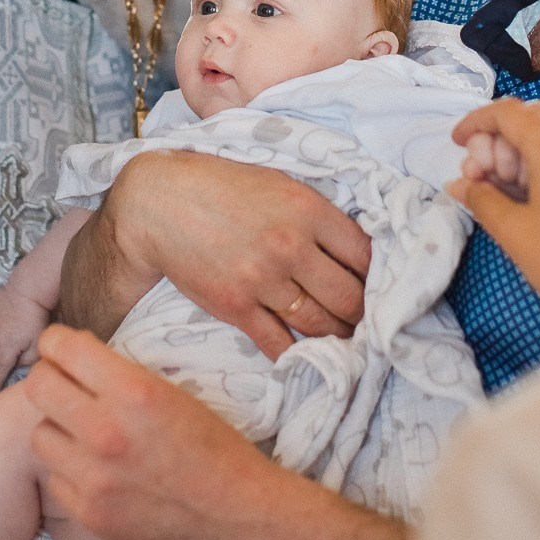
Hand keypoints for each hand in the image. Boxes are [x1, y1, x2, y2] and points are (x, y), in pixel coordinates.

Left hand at [24, 325, 408, 539]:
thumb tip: (75, 357)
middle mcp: (107, 432)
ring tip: (81, 428)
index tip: (60, 346)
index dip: (56, 341)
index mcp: (133, 392)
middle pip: (38, 386)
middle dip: (49, 377)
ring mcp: (94, 477)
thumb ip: (120, 374)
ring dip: (57, 426)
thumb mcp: (171, 391)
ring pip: (39, 434)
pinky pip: (55, 477)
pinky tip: (94, 465)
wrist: (236, 511)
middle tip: (64, 381)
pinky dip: (69, 469)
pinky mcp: (90, 512)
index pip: (63, 348)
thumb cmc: (214, 447)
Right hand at [103, 150, 370, 359]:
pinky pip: (280, 343)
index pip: (365, 255)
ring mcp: (263, 280)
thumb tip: (355, 250)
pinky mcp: (236, 307)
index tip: (379, 287)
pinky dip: (299, 354)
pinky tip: (309, 354)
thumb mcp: (280, 184)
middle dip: (363, 314)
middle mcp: (290, 246)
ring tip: (345, 338)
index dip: (378, 277)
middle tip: (367, 320)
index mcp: (308, 210)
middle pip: (350, 297)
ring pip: (320, 324)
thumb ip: (318, 215)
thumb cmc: (223, 187)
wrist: (160, 203)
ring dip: (338, 336)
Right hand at [448, 98, 539, 329]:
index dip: (476, 122)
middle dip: (501, 139)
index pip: (507, 112)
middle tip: (483, 174)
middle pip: (533, 117)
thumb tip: (460, 185)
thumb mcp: (513, 231)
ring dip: (528, 150)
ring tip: (511, 187)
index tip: (458, 141)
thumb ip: (481, 198)